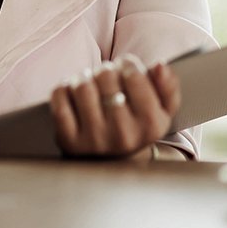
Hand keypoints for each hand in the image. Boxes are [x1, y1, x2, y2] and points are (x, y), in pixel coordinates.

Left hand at [49, 54, 180, 158]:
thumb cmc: (137, 127)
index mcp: (150, 124)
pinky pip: (59, 97)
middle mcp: (123, 134)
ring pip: (81, 84)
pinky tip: (72, 94)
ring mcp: (93, 138)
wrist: (113, 163)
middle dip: (105, 70)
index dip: (127, 64)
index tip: (126, 69)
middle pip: (105, 76)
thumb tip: (159, 66)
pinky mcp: (68, 139)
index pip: (134, 75)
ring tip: (90, 83)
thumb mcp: (162, 111)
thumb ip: (167, 86)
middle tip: (106, 77)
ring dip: (83, 76)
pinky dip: (63, 87)